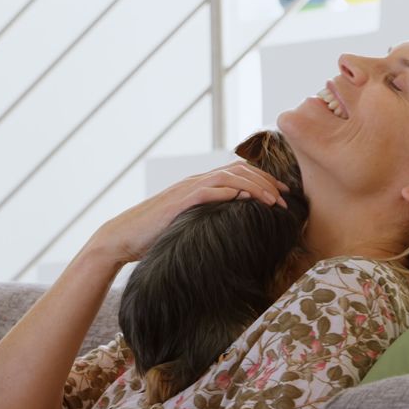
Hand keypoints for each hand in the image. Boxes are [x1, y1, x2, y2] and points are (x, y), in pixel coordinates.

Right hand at [90, 160, 290, 263]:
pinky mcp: (180, 201)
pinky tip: (247, 199)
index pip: (237, 174)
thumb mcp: (187, 226)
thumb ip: (207, 221)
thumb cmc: (153, 237)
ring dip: (256, 187)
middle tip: (286, 197)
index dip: (263, 181)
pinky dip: (231, 192)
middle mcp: (195, 182)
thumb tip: (230, 232)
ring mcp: (187, 189)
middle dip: (266, 182)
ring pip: (229, 177)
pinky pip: (210, 191)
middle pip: (239, 171)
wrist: (122, 237)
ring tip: (274, 201)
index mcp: (199, 186)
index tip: (282, 194)